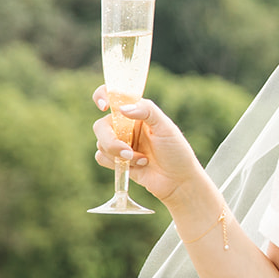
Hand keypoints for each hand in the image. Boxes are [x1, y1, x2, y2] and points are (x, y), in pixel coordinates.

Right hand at [92, 86, 205, 203]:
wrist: (178, 181)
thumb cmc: (177, 152)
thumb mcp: (166, 128)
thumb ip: (147, 112)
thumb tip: (122, 108)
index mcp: (138, 112)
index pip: (114, 96)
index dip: (102, 96)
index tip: (104, 106)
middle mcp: (126, 125)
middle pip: (102, 126)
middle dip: (111, 141)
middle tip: (127, 152)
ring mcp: (120, 142)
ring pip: (100, 143)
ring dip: (119, 154)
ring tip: (142, 160)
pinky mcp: (116, 159)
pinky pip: (101, 157)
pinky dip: (116, 163)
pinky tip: (138, 166)